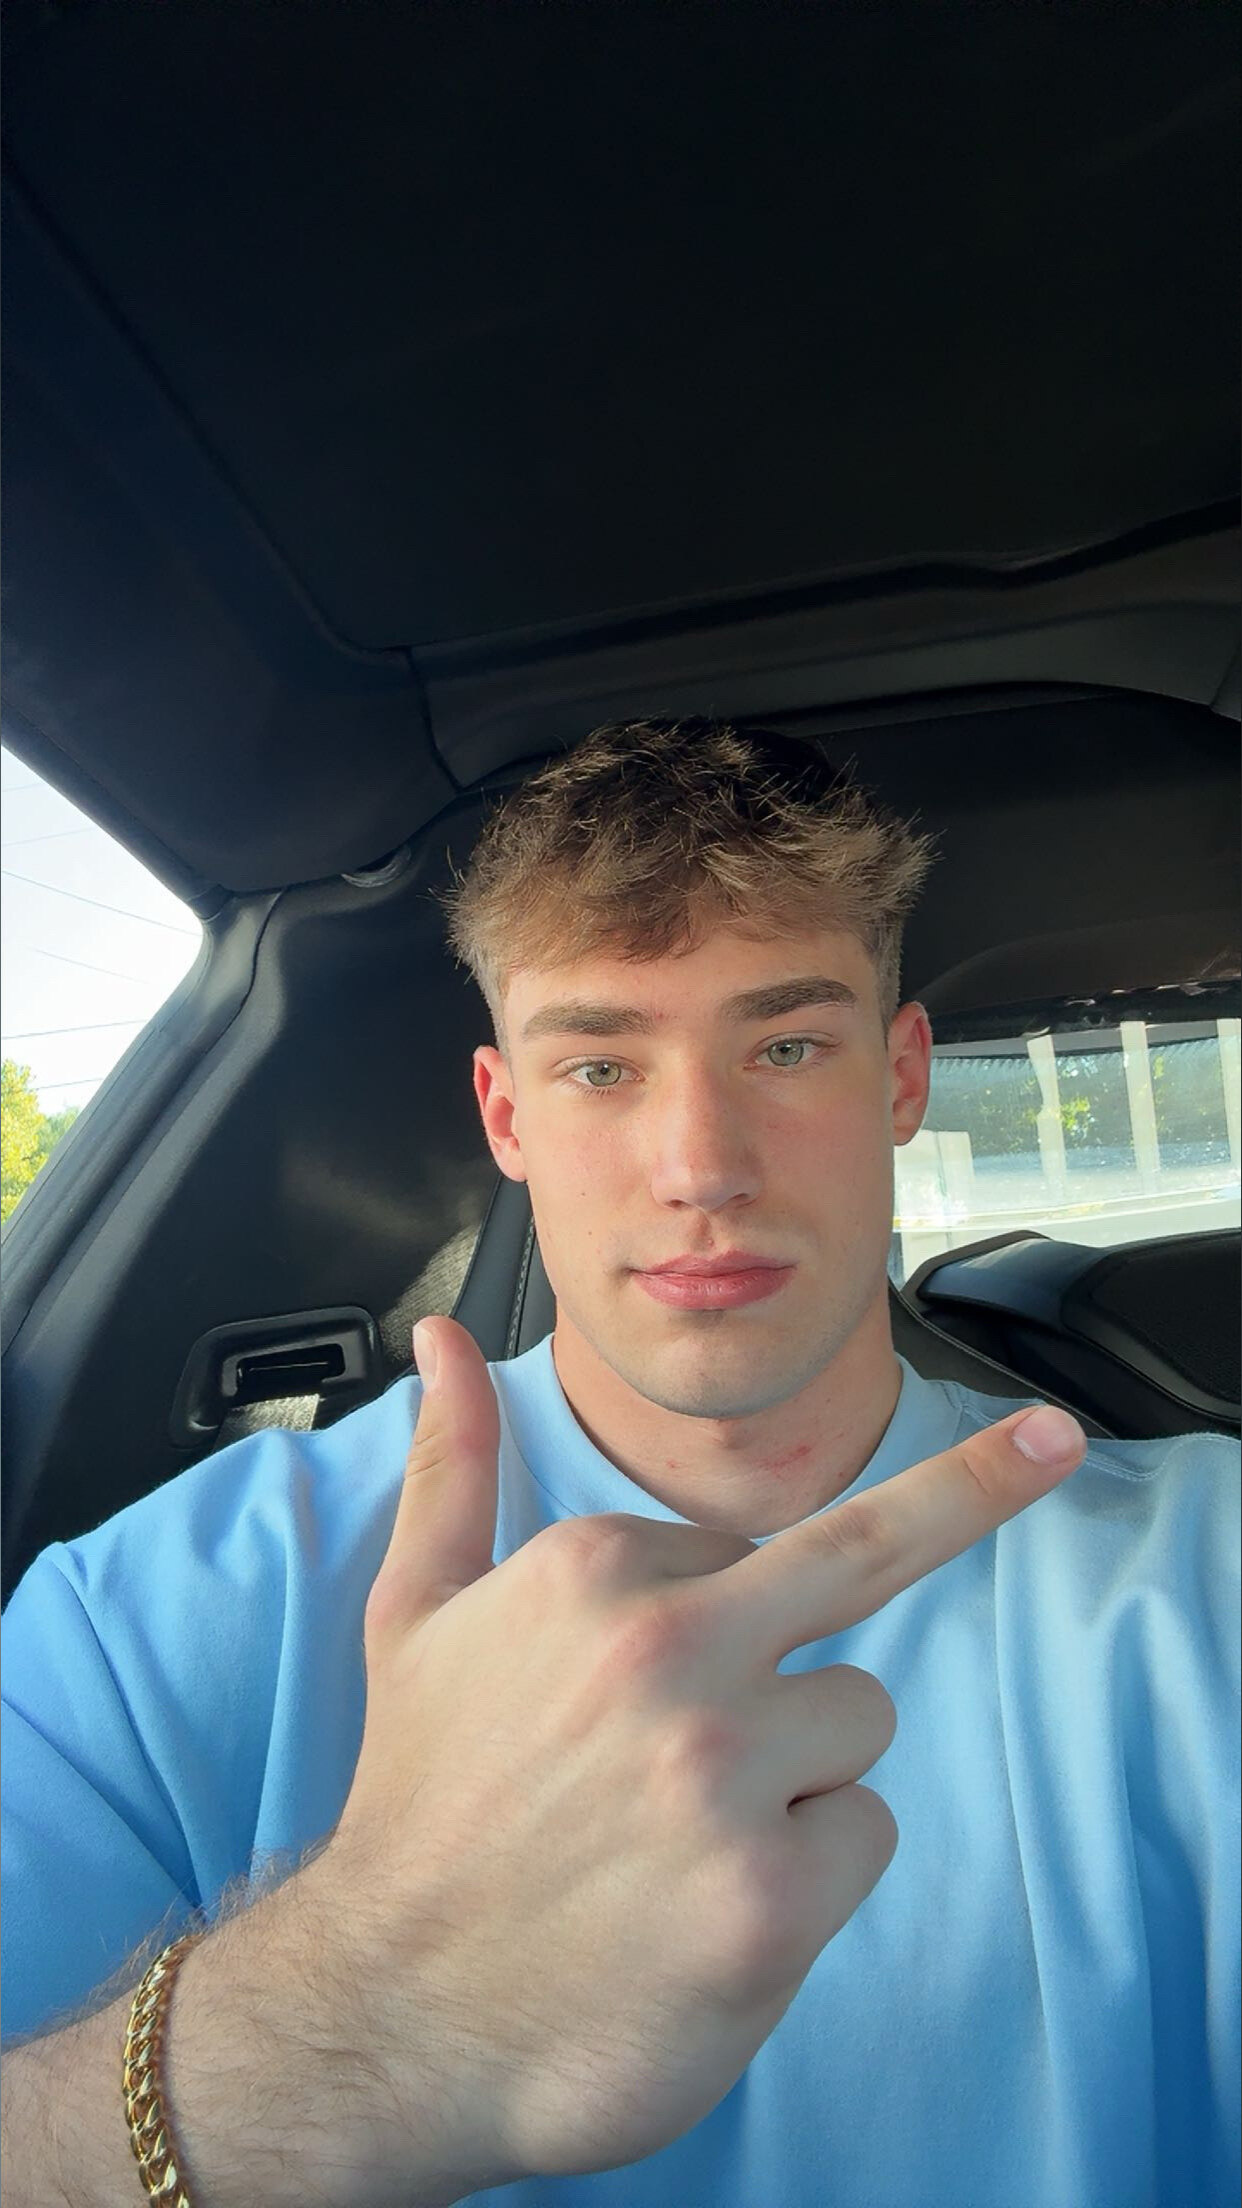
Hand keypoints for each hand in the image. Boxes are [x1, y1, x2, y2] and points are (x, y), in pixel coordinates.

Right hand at [316, 1317, 1084, 2193]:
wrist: (387, 2012)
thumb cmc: (420, 1803)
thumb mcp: (414, 1613)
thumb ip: (453, 1465)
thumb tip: (443, 1340)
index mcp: (594, 1567)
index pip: (737, 1551)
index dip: (708, 1620)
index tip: (643, 1687)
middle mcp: (669, 1649)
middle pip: (864, 1561)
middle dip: (970, 1489)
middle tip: (1045, 1439)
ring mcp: (728, 1772)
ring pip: (859, 1719)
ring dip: (799, 1773)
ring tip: (684, 1834)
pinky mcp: (774, 1894)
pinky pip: (866, 1833)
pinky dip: (808, 1876)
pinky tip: (710, 1908)